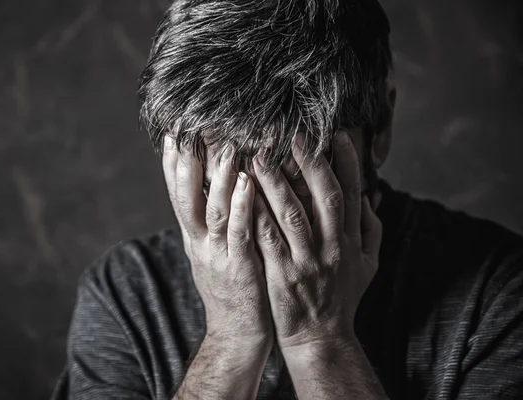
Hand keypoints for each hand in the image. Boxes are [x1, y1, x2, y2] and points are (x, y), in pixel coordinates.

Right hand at [162, 136, 272, 347]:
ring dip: (217, 176)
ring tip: (225, 144)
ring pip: (212, 209)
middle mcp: (198, 242)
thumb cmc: (232, 288)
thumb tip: (215, 188)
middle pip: (186, 195)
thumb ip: (212, 222)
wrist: (236, 335)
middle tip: (189, 127)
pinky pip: (238, 232)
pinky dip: (241, 206)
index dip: (172, 163)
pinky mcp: (238, 267)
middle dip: (186, 161)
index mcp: (193, 236)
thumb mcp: (213, 252)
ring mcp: (216, 254)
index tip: (172, 131)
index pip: (177, 193)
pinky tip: (247, 181)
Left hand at [252, 130, 381, 348]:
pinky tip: (242, 192)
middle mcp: (333, 249)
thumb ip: (370, 231)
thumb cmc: (342, 300)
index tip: (336, 135)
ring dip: (276, 182)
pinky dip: (256, 213)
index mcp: (352, 243)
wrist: (322, 341)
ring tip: (258, 154)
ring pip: (292, 214)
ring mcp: (307, 262)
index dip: (346, 163)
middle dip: (310, 163)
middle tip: (293, 134)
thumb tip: (370, 197)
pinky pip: (267, 239)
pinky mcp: (282, 276)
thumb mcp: (367, 267)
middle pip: (325, 198)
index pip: (352, 195)